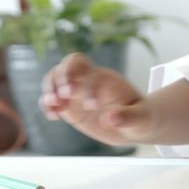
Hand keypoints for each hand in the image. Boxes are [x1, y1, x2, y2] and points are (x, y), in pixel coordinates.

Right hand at [39, 53, 156, 144]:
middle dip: (62, 77)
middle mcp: (90, 81)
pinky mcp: (70, 105)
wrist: (135, 125)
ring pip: (56, 76)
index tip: (92, 107)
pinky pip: (52, 98)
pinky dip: (46, 104)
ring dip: (50, 87)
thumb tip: (108, 119)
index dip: (88, 86)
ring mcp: (78, 92)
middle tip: (64, 97)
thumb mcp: (140, 119)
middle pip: (69, 64)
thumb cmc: (142, 118)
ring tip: (53, 105)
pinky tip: (53, 117)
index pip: (92, 72)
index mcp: (108, 80)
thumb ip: (127, 117)